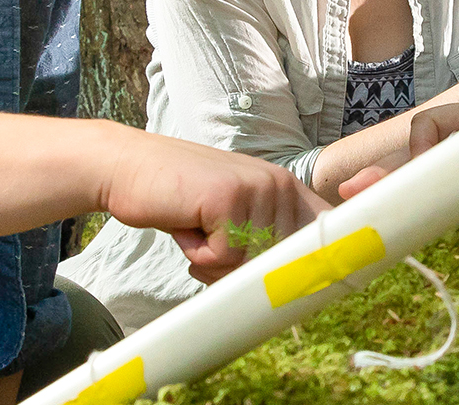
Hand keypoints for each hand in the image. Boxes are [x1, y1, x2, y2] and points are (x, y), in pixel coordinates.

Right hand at [93, 129, 324, 282]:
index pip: (328, 232)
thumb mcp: (234, 218)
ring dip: (214, 262)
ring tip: (198, 227)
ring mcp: (257, 188)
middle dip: (239, 270)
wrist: (129, 168)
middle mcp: (281, 185)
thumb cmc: (182, 201)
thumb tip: (297, 289)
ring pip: (250, 265)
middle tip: (211, 243)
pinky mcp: (229, 198)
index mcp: (288, 190)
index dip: (320, 266)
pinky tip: (186, 223)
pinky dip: (197, 253)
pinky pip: (222, 258)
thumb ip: (266, 242)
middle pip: (279, 264)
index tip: (309, 287)